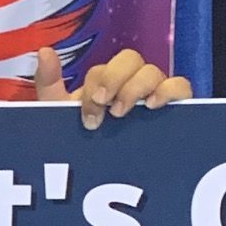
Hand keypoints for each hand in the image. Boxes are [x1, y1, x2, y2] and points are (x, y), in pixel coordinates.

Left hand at [35, 45, 191, 130]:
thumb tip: (44, 50)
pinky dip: (170, 90)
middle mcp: (131, 83)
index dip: (96, 85)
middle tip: (104, 105)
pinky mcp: (175, 108)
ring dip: (137, 87)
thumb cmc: (82, 141)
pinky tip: (154, 106)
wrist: (100, 174)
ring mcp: (154, 94)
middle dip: (115, 79)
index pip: (103, 69)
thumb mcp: (58, 113)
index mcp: (105, 83)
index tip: (89, 113)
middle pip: (130, 59)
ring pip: (153, 71)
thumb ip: (49, 83)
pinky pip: (181, 87)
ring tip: (122, 112)